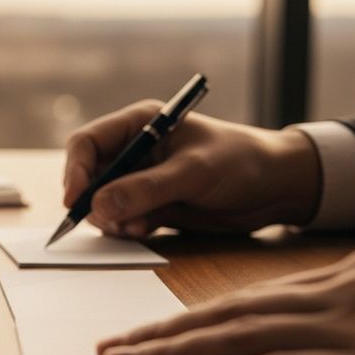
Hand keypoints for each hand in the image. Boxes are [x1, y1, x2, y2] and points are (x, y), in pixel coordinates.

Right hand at [63, 101, 321, 236]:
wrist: (278, 188)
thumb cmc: (242, 162)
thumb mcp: (194, 172)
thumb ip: (146, 189)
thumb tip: (98, 207)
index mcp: (139, 124)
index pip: (87, 143)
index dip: (75, 171)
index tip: (76, 201)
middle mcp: (134, 150)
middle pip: (89, 176)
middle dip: (93, 201)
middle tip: (107, 222)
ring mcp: (140, 179)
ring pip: (102, 202)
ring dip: (111, 219)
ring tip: (137, 227)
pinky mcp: (151, 205)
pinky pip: (122, 219)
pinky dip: (127, 228)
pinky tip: (147, 230)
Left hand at [96, 247, 354, 354]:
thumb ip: (345, 310)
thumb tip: (292, 330)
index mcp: (346, 277)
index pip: (251, 299)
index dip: (193, 317)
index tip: (148, 332)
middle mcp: (338, 295)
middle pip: (229, 313)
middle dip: (164, 332)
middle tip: (111, 346)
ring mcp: (346, 329)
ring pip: (237, 337)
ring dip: (171, 353)